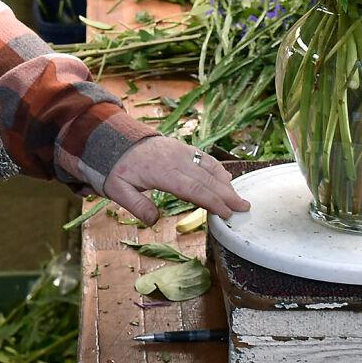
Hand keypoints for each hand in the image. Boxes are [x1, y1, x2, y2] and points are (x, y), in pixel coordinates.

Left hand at [104, 138, 248, 224]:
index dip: (212, 201)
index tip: (226, 213)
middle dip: (227, 195)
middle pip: (207, 179)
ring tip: (239, 198)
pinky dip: (218, 169)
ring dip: (226, 183)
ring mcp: (181, 152)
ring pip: (209, 167)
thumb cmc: (118, 169)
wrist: (117, 141)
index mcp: (162, 172)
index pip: (193, 189)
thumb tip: (154, 221)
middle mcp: (176, 160)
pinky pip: (205, 158)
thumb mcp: (117, 190)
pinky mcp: (183, 148)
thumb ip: (136, 205)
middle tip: (244, 208)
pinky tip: (226, 180)